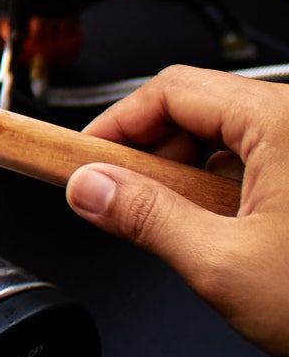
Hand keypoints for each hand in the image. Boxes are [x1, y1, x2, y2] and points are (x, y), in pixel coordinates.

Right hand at [70, 65, 288, 356]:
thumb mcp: (222, 265)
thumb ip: (142, 218)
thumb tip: (91, 188)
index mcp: (283, 122)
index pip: (170, 91)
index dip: (116, 125)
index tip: (87, 159)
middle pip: (200, 108)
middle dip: (152, 152)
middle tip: (121, 196)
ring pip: (233, 137)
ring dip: (193, 173)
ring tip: (181, 226)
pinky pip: (267, 159)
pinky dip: (233, 187)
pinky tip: (229, 232)